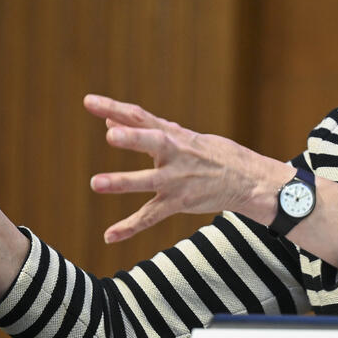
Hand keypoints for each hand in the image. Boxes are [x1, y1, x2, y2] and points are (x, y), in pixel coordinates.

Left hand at [83, 95, 276, 243]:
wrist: (248, 179)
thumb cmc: (212, 154)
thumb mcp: (182, 136)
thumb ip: (144, 131)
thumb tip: (109, 122)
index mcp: (173, 135)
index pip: (140, 117)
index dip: (115, 108)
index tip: (89, 101)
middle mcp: (175, 154)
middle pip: (153, 142)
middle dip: (133, 138)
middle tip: (111, 135)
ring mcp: (178, 180)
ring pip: (148, 181)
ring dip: (122, 182)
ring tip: (95, 183)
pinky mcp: (180, 202)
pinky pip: (151, 216)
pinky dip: (129, 226)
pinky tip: (109, 236)